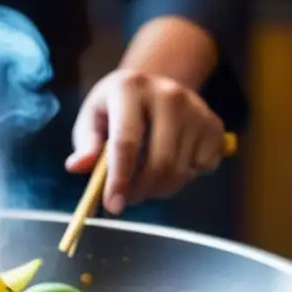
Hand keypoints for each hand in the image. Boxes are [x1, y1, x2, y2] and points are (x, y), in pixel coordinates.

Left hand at [65, 69, 225, 214]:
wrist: (156, 85)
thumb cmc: (116, 108)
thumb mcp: (93, 119)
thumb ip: (86, 144)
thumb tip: (77, 166)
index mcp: (130, 88)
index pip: (126, 142)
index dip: (119, 179)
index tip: (113, 206)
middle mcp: (168, 94)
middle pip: (159, 162)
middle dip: (141, 191)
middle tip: (127, 199)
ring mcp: (196, 108)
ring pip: (180, 171)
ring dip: (159, 188)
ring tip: (145, 179)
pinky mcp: (215, 124)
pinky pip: (201, 168)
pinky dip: (184, 177)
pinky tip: (170, 163)